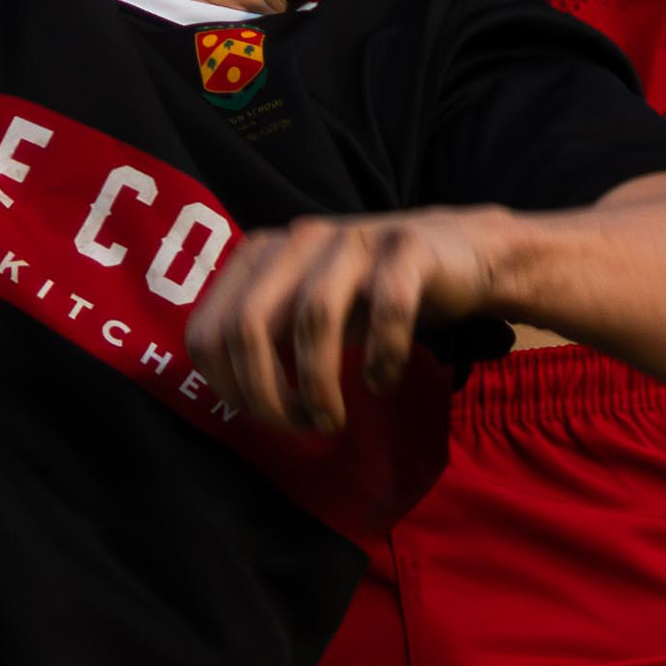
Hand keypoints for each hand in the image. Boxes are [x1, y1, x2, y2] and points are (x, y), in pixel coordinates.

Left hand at [189, 204, 514, 435]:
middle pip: (248, 324)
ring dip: (318, 386)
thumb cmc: (368, 294)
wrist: (458, 254)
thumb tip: (230, 396)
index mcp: (259, 255)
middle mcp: (298, 240)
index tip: (265, 418)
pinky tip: (382, 382)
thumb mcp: (303, 310)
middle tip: (302, 426)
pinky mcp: (407, 248)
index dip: (227, 387)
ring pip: (314, 317)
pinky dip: (382, 357)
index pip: (207, 331)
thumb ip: (262, 337)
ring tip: (332, 421)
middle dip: (266, 394)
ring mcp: (352, 239)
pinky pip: (387, 307)